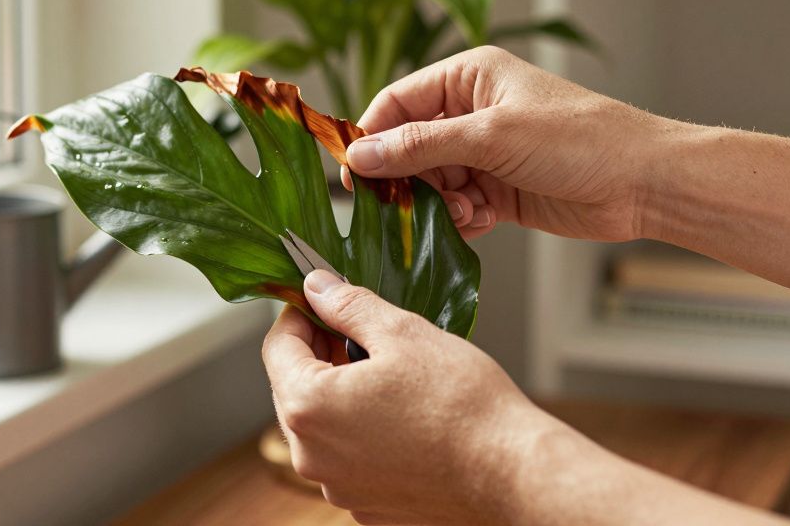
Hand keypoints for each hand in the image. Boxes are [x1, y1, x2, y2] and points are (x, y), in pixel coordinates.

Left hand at [262, 270, 547, 524]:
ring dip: (341, 392)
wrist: (512, 474)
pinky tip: (401, 413)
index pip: (277, 347)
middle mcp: (312, 455)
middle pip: (293, 387)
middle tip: (357, 330)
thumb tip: (317, 287)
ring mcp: (338, 485)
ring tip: (386, 371)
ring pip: (322, 424)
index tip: (321, 301)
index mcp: (309, 407)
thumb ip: (348, 306)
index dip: (298, 315)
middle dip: (319, 354)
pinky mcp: (366, 504)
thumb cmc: (463, 407)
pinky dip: (361, 430)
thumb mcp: (402, 333)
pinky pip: (347, 456)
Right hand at [342, 46, 663, 241]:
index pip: (397, 103)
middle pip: (409, 147)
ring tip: (465, 212)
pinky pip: (457, 207)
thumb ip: (420, 146)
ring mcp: (486, 153)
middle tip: (408, 206)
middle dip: (409, 179)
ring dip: (439, 204)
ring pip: (432, 182)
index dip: (373, 138)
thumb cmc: (580, 139)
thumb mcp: (491, 135)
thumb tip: (360, 156)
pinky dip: (460, 220)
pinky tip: (481, 222)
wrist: (645, 183)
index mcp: (468, 78)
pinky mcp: (500, 190)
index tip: (356, 176)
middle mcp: (472, 112)